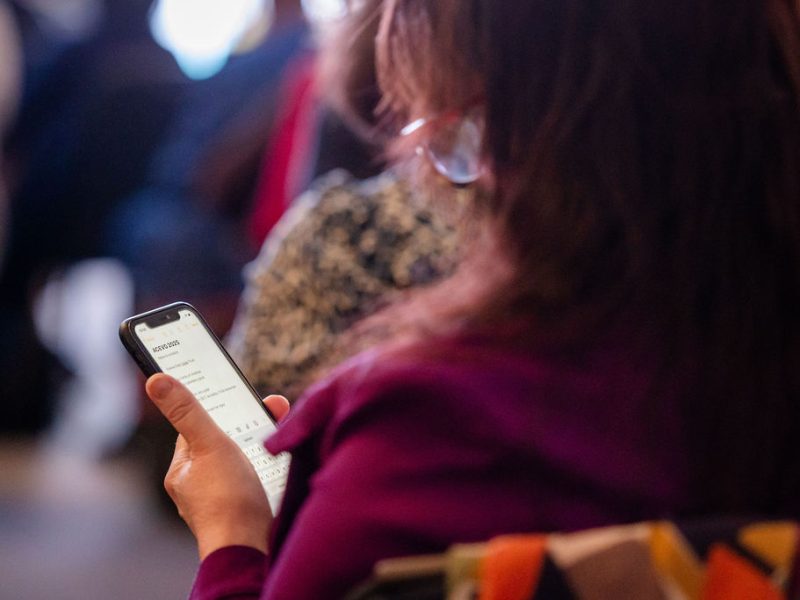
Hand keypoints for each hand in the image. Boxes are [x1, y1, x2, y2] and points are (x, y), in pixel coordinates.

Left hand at [145, 374, 289, 559]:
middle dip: (247, 422)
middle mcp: (198, 486)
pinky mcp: (243, 510)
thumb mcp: (208, 445)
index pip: (195, 427)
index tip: (234, 389)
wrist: (250, 547)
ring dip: (261, 444)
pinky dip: (268, 466)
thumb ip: (187, 412)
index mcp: (182, 470)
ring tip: (279, 431)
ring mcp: (221, 500)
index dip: (216, 406)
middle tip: (273, 406)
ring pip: (241, 459)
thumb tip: (155, 380)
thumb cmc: (226, 499)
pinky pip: (255, 478)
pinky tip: (281, 462)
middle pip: (222, 441)